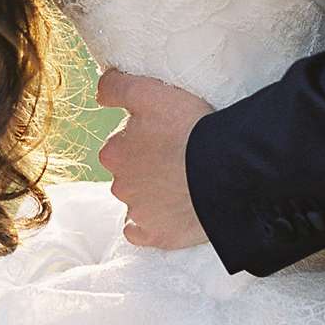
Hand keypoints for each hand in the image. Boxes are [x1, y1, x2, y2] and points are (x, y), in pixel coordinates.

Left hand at [95, 67, 214, 248]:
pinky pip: (141, 232)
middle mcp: (120, 185)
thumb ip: (116, 88)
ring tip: (181, 181)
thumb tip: (100, 95)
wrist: (224, 171)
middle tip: (175, 156)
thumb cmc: (189, 128)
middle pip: (128, 173)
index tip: (164, 134)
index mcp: (113, 152)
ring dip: (152, 192)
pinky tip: (166, 212)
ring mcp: (139, 213)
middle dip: (145, 166)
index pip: (119, 144)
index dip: (141, 137)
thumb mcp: (149, 92)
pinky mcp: (157, 236)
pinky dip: (151, 223)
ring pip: (137, 200)